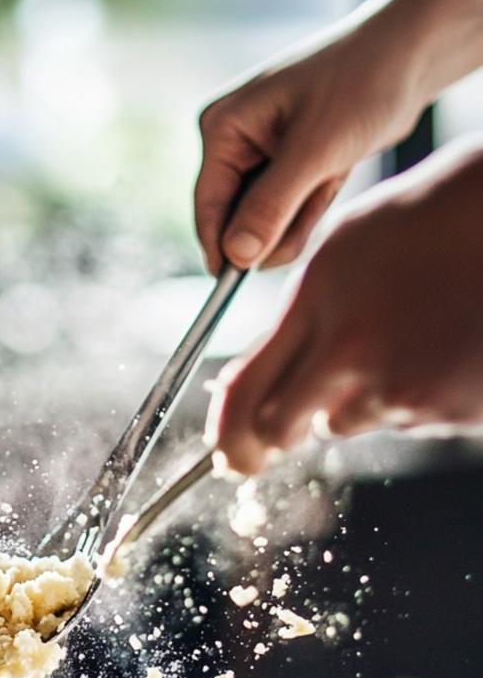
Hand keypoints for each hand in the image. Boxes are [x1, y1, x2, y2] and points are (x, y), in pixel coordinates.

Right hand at [195, 20, 425, 274]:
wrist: (410, 54)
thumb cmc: (360, 84)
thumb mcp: (314, 152)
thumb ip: (270, 207)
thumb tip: (235, 257)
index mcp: (223, 128)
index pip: (209, 204)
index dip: (221, 246)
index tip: (235, 283)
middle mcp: (235, 139)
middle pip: (236, 216)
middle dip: (275, 225)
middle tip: (313, 205)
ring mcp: (261, 151)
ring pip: (265, 217)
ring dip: (299, 215)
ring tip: (331, 176)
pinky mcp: (289, 161)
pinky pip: (289, 206)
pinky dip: (312, 204)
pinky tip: (334, 175)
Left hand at [207, 140, 482, 475]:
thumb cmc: (421, 226)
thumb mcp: (337, 256)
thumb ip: (293, 324)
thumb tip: (248, 386)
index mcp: (317, 308)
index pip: (245, 394)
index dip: (228, 433)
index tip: (226, 451)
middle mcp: (354, 354)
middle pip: (280, 429)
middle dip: (278, 430)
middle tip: (292, 419)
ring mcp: (404, 387)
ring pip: (347, 422)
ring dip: (356, 399)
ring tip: (398, 340)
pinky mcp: (450, 409)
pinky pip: (407, 420)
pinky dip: (412, 395)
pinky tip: (437, 346)